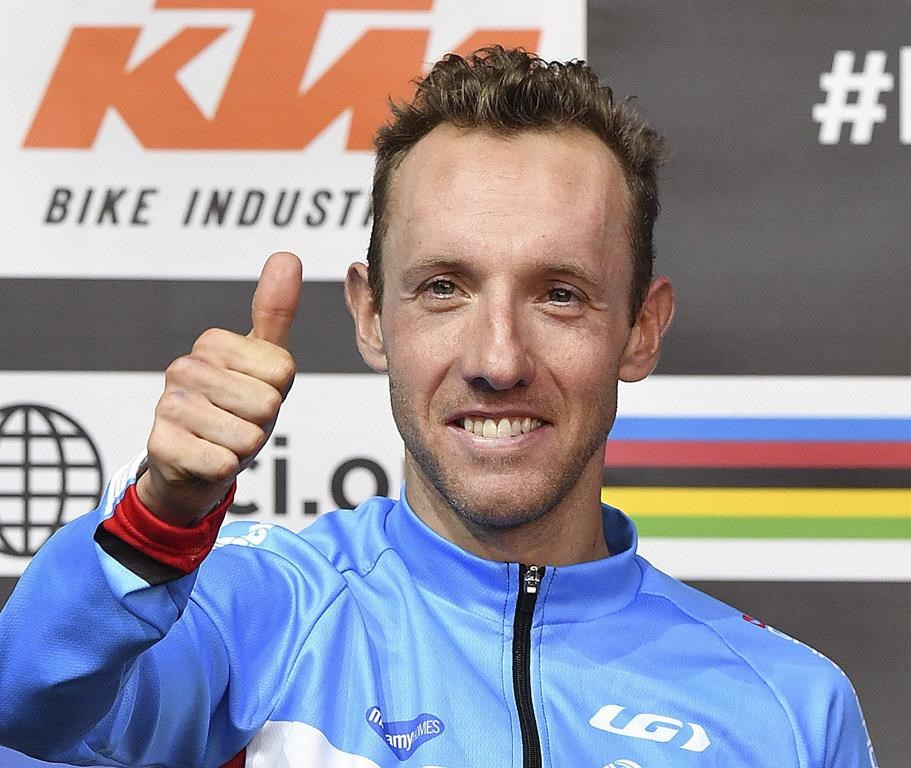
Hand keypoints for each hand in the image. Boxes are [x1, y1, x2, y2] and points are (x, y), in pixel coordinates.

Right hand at [137, 252, 301, 525]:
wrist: (192, 467)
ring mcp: (168, 406)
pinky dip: (224, 469)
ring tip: (223, 440)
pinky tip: (206, 460)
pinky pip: (223, 464)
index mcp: (213, 343)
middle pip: (267, 404)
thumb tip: (287, 255)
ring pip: (249, 436)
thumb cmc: (235, 410)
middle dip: (262, 423)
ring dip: (244, 448)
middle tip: (238, 422)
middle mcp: (185, 367)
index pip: (282, 372)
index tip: (252, 394)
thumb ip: (275, 312)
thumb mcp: (262, 362)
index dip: (277, 392)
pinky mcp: (161, 447)